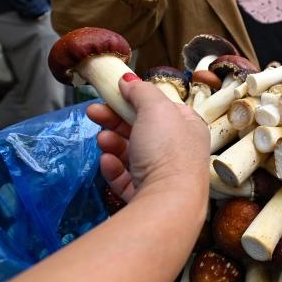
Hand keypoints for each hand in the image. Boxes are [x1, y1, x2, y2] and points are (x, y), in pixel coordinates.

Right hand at [86, 77, 209, 203]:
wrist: (167, 201)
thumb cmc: (167, 150)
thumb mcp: (155, 108)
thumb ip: (141, 91)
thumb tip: (128, 80)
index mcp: (188, 128)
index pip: (163, 109)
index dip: (138, 100)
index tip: (115, 92)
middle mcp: (178, 152)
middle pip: (142, 130)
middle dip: (115, 119)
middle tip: (93, 112)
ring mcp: (162, 176)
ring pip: (131, 154)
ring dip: (113, 143)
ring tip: (102, 139)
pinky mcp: (145, 196)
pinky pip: (125, 178)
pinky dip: (114, 168)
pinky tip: (107, 161)